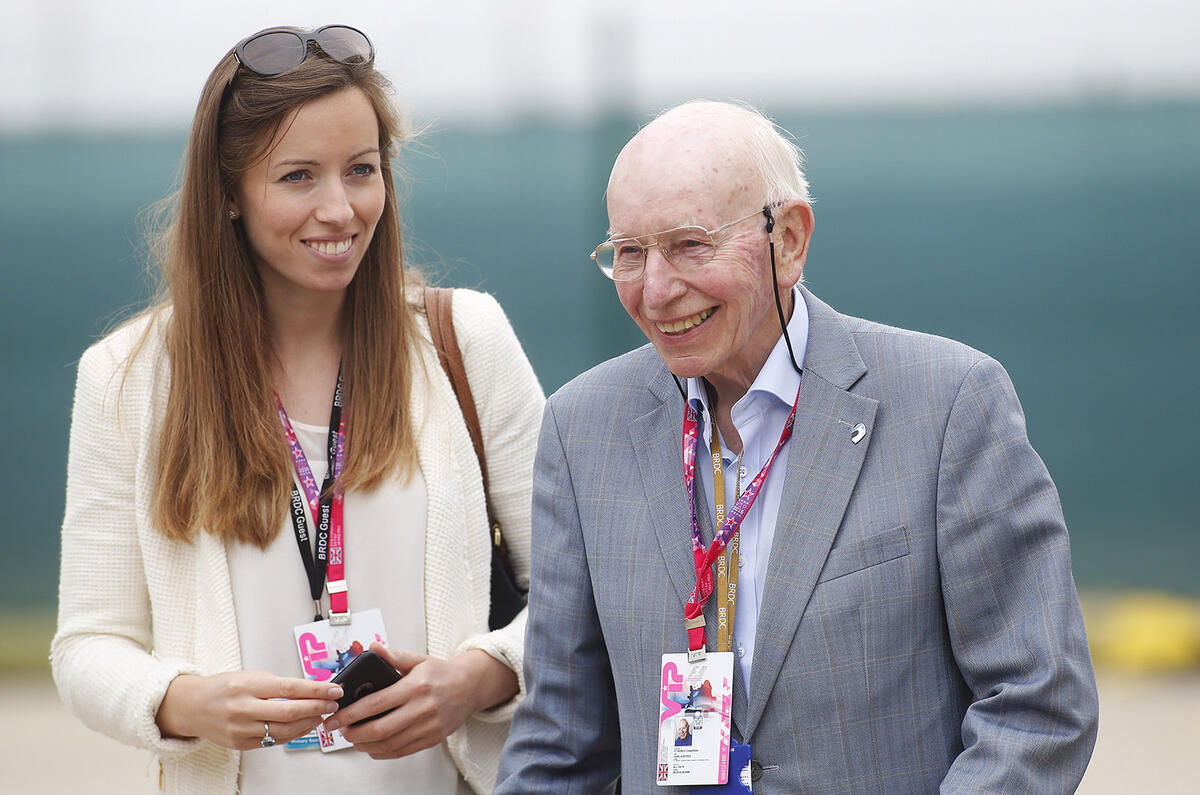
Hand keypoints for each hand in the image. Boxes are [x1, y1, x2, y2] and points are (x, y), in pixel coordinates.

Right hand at [156, 670, 342, 750]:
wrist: (192, 706)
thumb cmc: (224, 687)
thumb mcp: (250, 675)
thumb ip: (278, 684)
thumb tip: (309, 689)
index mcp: (248, 686)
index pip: (290, 688)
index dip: (316, 689)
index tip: (334, 689)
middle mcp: (243, 708)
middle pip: (289, 712)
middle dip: (317, 708)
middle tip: (332, 704)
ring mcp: (241, 728)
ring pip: (283, 731)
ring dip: (308, 724)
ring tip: (321, 715)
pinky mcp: (240, 744)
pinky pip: (272, 741)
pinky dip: (291, 734)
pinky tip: (303, 726)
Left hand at [326, 643, 517, 759]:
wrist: (469, 687)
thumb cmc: (440, 673)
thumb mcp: (418, 659)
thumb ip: (393, 656)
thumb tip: (372, 647)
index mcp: (415, 686)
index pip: (376, 703)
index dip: (351, 713)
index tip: (335, 717)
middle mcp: (422, 708)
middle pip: (380, 729)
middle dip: (354, 733)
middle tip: (340, 730)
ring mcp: (428, 727)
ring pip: (389, 744)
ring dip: (365, 745)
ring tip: (354, 739)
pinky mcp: (432, 739)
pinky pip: (402, 751)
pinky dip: (382, 752)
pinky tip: (372, 746)